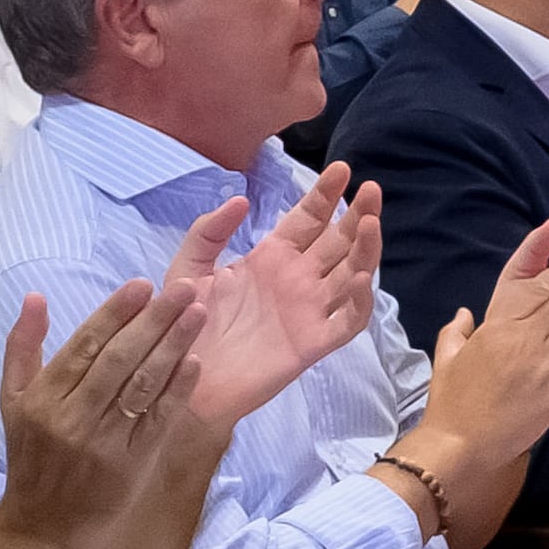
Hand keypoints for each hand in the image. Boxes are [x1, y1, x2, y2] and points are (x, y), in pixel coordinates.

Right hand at [0, 259, 223, 548]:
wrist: (44, 527)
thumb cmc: (31, 456)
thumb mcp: (13, 402)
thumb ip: (23, 347)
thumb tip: (35, 296)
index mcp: (42, 399)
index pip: (84, 346)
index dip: (115, 313)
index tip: (143, 285)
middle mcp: (72, 418)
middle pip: (119, 360)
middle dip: (154, 320)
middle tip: (185, 288)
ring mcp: (104, 442)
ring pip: (143, 385)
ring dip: (174, 345)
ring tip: (197, 313)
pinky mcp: (131, 462)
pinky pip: (159, 419)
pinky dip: (178, 389)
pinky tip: (195, 361)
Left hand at [174, 164, 380, 427]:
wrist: (177, 380)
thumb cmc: (183, 326)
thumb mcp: (188, 270)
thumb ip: (208, 233)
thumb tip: (242, 200)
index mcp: (272, 259)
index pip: (309, 219)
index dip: (326, 194)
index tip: (341, 168)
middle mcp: (298, 280)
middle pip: (339, 241)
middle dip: (358, 213)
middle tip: (371, 188)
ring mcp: (309, 311)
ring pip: (352, 274)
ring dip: (365, 249)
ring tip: (369, 223)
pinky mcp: (313, 343)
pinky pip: (347, 321)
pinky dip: (359, 301)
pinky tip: (358, 278)